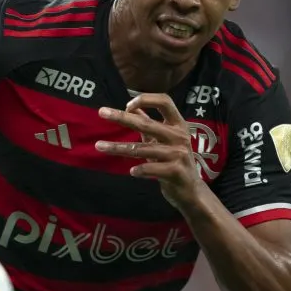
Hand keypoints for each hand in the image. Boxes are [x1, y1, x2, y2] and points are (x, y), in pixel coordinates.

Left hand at [95, 93, 203, 210]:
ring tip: (99, 146)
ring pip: (143, 148)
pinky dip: (140, 170)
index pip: (164, 101)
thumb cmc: (174, 162)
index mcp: (178, 125)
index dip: (146, 99)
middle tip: (101, 112)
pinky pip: (152, 168)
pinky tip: (132, 171)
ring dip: (119, 147)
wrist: (191, 191)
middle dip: (122, 117)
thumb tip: (133, 108)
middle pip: (147, 123)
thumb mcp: (164, 140)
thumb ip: (150, 125)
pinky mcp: (176, 172)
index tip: (127, 105)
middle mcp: (179, 136)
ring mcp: (179, 154)